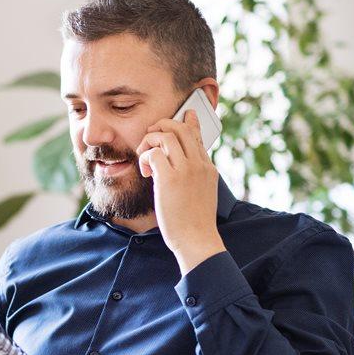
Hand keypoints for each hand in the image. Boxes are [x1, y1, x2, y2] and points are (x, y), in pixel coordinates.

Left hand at [136, 109, 226, 273]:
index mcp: (208, 168)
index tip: (185, 114)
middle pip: (181, 128)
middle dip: (162, 126)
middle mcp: (199, 164)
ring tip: (145, 157)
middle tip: (150, 137)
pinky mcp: (170, 179)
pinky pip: (154, 153)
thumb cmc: (195, 222)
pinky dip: (146, 157)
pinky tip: (146, 172)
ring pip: (166, 135)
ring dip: (150, 141)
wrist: (197, 240)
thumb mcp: (202, 194)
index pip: (197, 136)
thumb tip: (183, 168)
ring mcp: (186, 170)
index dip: (189, 122)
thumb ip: (196, 177)